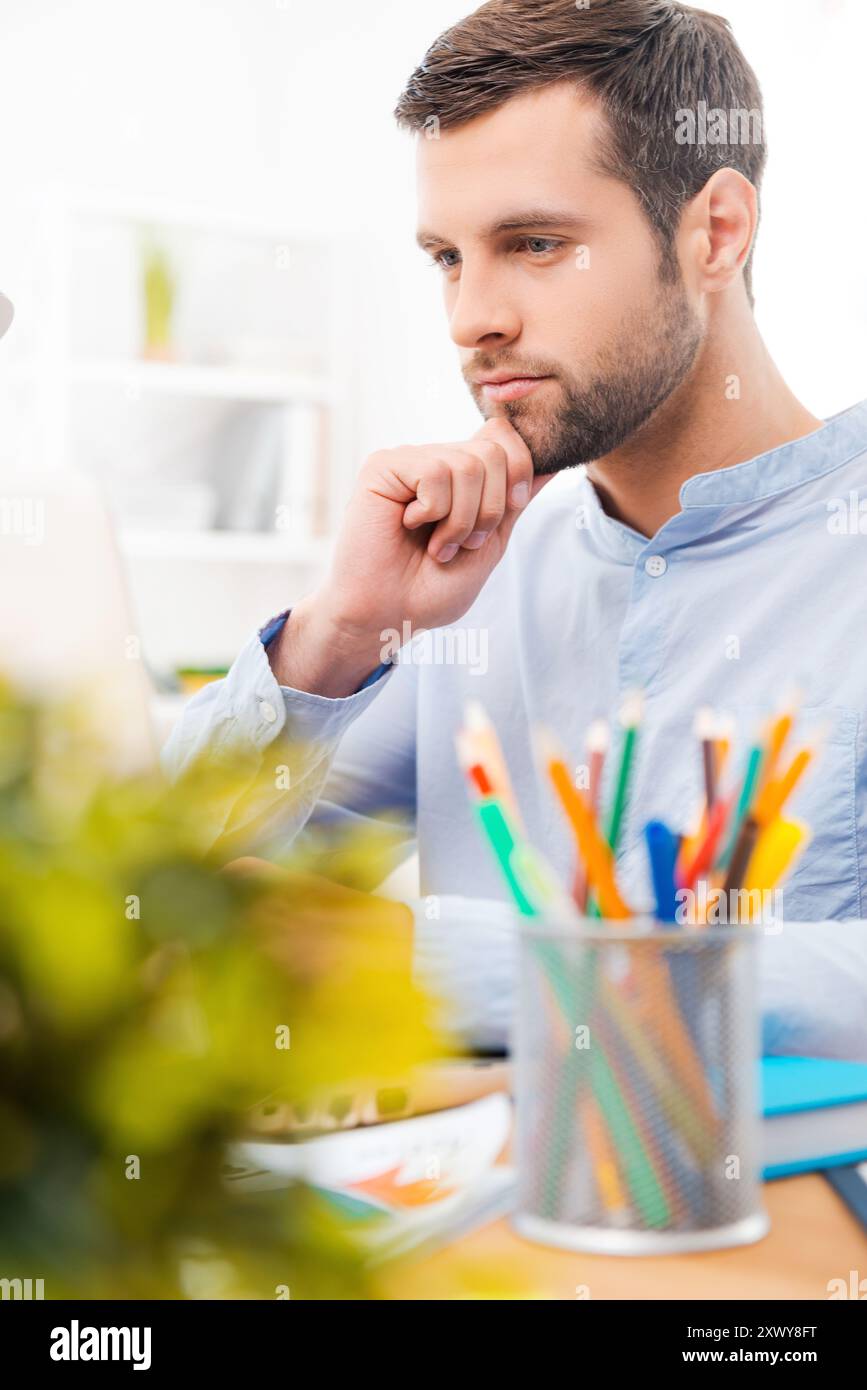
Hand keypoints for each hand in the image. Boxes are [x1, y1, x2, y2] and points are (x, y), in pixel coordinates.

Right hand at [270, 416, 551, 694]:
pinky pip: (434, 471)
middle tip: (463, 543)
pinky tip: (409, 527)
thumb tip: (551, 465)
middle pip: (495, 450)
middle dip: (490, 509)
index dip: (519, 472)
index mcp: (462, 475)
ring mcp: (410, 461)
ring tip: (437, 545)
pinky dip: (433, 512)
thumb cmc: (432, 588)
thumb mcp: (490, 545)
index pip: (506, 437)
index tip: (508, 512)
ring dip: (460, 520)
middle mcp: (437, 459)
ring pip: (468, 465)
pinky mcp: (383, 467)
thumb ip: (514, 503)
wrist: (390, 615)